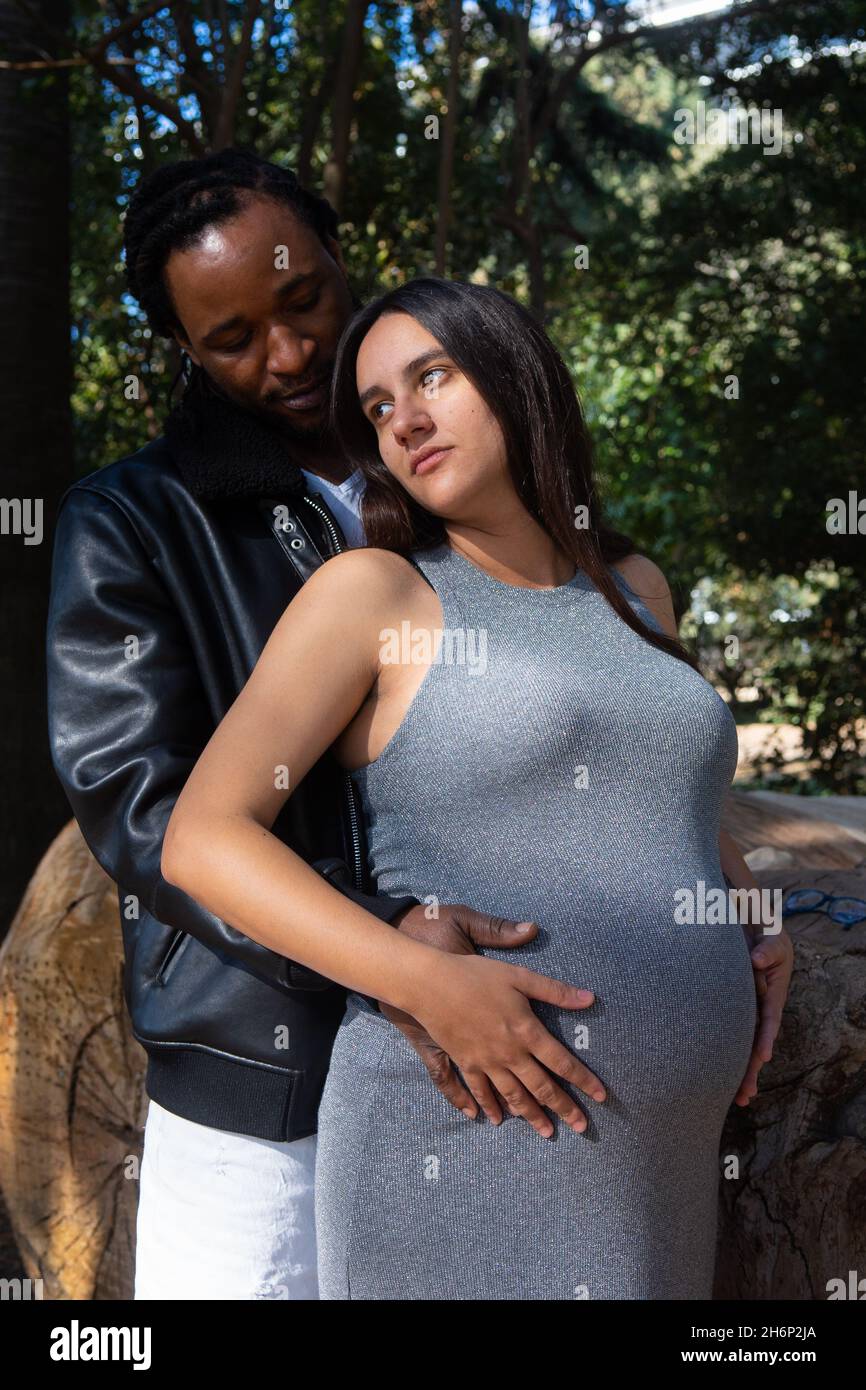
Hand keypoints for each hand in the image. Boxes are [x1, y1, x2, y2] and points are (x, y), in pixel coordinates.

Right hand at [382, 903, 604, 1137]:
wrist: (430, 984)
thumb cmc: (476, 975)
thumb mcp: (520, 977)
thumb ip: (555, 991)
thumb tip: (590, 999)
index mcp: (527, 1031)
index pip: (562, 1062)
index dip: (584, 1080)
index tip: (601, 1097)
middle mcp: (510, 1053)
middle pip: (542, 1087)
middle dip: (564, 1108)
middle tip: (582, 1127)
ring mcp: (486, 1062)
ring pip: (514, 1096)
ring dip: (532, 1116)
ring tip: (547, 1132)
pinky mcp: (465, 1063)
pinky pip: (481, 1091)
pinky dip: (490, 1107)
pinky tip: (497, 1120)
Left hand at [734, 925, 793, 1105]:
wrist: (752, 934)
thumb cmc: (766, 940)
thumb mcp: (773, 941)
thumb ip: (767, 950)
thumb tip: (757, 960)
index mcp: (773, 996)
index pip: (769, 1020)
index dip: (766, 1037)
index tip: (763, 1056)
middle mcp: (759, 1010)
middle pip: (755, 1043)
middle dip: (750, 1069)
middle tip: (746, 1095)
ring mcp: (744, 1012)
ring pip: (740, 1045)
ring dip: (738, 1071)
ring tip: (738, 1099)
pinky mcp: (729, 1010)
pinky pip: (723, 1033)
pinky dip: (720, 1052)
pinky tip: (715, 1076)